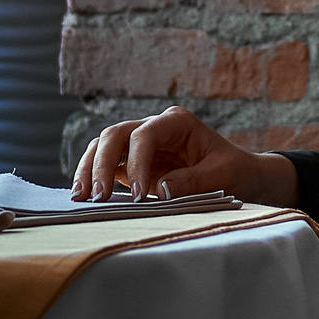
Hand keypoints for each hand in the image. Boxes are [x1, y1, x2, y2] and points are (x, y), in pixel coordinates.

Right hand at [72, 107, 296, 205]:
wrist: (238, 175)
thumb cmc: (233, 171)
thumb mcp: (222, 176)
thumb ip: (192, 181)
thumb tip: (161, 189)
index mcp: (176, 122)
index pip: (145, 135)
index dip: (137, 162)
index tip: (140, 195)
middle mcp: (154, 127)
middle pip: (116, 135)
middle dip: (102, 163)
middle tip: (98, 196)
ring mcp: (140, 143)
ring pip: (103, 146)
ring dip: (89, 169)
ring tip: (80, 196)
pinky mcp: (132, 162)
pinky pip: (106, 165)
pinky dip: (93, 177)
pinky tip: (85, 196)